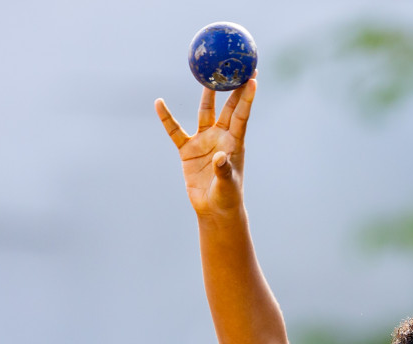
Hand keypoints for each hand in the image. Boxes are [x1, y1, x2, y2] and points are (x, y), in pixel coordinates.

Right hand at [155, 78, 256, 217]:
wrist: (214, 209)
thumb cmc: (226, 197)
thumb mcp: (227, 185)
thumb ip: (224, 170)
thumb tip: (220, 157)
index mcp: (234, 143)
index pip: (241, 115)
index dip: (246, 97)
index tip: (253, 78)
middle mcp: (220, 137)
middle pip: (227, 107)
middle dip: (232, 87)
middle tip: (235, 65)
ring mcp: (204, 141)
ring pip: (205, 112)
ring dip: (206, 95)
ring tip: (206, 73)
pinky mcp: (188, 150)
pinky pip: (175, 131)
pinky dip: (166, 118)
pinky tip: (158, 103)